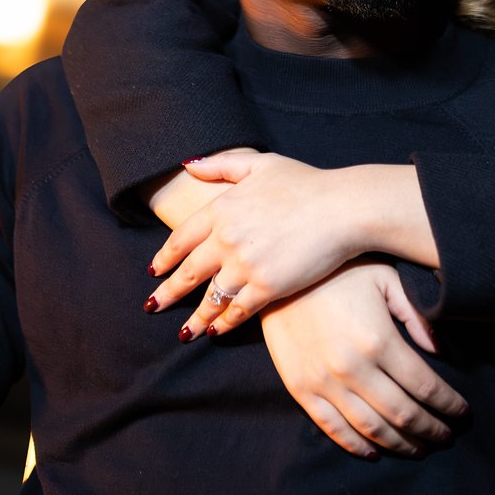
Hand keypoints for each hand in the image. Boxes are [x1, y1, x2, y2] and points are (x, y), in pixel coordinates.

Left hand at [146, 153, 370, 337]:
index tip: (154, 271)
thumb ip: (221, 164)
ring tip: (184, 332)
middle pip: (187, 273)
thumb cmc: (306, 183)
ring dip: (194, 317)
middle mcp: (226, 239)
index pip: (180, 238)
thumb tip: (189, 164)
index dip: (164, 257)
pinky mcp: (268, 287)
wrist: (342, 208)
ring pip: (210, 298)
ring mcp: (245, 265)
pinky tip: (216, 331)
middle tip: (152, 306)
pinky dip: (224, 323)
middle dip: (167, 293)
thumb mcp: (261, 163)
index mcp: (221, 209)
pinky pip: (238, 311)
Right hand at [260, 260, 467, 457]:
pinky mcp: (301, 389)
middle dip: (431, 430)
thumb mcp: (385, 278)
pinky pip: (333, 428)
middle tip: (448, 436)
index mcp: (379, 340)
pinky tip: (375, 451)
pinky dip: (357, 446)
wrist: (280, 273)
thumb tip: (438, 351)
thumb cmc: (339, 270)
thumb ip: (415, 314)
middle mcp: (353, 368)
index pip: (425, 386)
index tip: (463, 413)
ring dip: (400, 444)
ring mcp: (324, 382)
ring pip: (372, 428)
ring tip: (419, 448)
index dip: (449, 404)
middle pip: (403, 414)